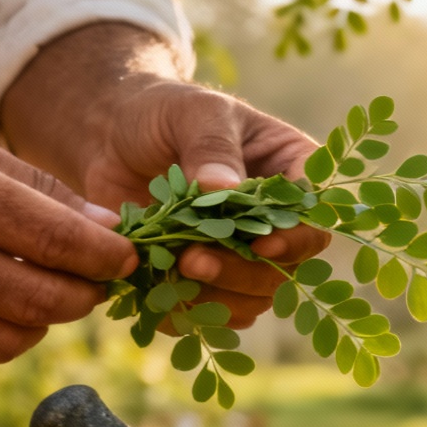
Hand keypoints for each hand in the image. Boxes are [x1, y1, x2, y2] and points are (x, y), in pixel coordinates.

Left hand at [0, 24, 329, 328]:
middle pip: (285, 268)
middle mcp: (274, 220)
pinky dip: (186, 313)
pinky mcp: (204, 279)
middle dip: (243, 273)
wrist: (111, 136)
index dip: (298, 239)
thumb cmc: (163, 112)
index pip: (315, 216)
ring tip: (171, 273)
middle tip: (194, 262)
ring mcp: (241, 254)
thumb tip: (225, 188)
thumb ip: (211, 145)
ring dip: (217, 299)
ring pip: (252, 298)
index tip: (261, 244)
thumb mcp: (192, 112)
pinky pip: (210, 314)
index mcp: (291, 172)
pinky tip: (156, 296)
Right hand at [0, 50, 134, 375]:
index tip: (126, 259)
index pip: (53, 239)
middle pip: (36, 302)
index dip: (105, 257)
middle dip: (80, 298)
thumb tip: (105, 228)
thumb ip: (28, 185)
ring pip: (0, 343)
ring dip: (35, 326)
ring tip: (38, 298)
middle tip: (91, 285)